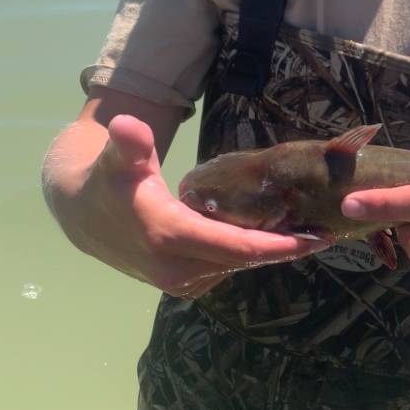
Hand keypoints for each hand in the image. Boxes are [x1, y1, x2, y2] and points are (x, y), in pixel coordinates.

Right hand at [62, 115, 328, 298]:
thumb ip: (128, 144)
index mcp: (168, 237)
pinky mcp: (184, 285)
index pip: (237, 247)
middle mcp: (176, 269)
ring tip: (308, 230)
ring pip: (238, 266)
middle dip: (287, 248)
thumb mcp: (117, 158)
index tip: (317, 238)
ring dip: (272, 251)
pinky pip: (227, 269)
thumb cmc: (108, 180)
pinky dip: (251, 255)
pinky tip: (274, 237)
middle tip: (326, 230)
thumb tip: (127, 125)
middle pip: (246, 260)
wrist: (83, 217)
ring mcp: (180, 281)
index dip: (280, 244)